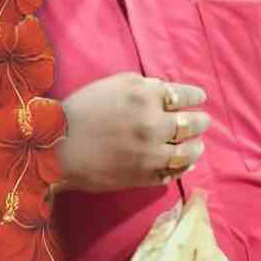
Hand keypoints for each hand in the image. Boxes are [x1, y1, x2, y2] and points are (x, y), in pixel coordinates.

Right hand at [57, 72, 210, 191]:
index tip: (201, 98)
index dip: (195, 96)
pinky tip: (184, 164)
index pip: (184, 95)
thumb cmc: (81, 110)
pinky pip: (172, 173)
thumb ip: (144, 85)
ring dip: (196, 148)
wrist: (56, 147)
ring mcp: (151, 152)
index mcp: (147, 96)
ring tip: (199, 146)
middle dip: (200, 122)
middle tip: (204, 122)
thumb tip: (166, 90)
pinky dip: (181, 168)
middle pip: (191, 124)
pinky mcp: (144, 176)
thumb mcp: (114, 84)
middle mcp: (153, 124)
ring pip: (187, 152)